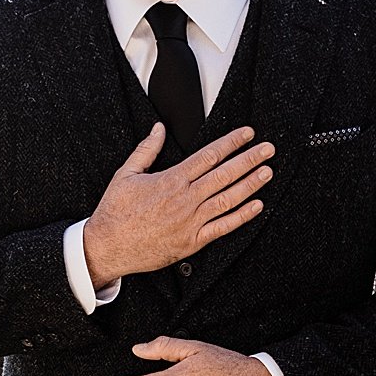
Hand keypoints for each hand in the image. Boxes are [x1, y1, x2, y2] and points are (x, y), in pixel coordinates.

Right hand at [81, 125, 273, 287]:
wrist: (108, 247)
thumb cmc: (115, 212)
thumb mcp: (125, 174)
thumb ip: (146, 150)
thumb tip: (158, 128)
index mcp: (171, 180)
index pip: (208, 156)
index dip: (231, 142)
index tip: (247, 134)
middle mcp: (185, 199)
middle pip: (224, 174)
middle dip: (249, 159)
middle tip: (268, 149)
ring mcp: (191, 221)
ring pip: (228, 199)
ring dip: (250, 184)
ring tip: (267, 171)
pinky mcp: (192, 241)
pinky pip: (223, 227)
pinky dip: (242, 216)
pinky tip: (257, 206)